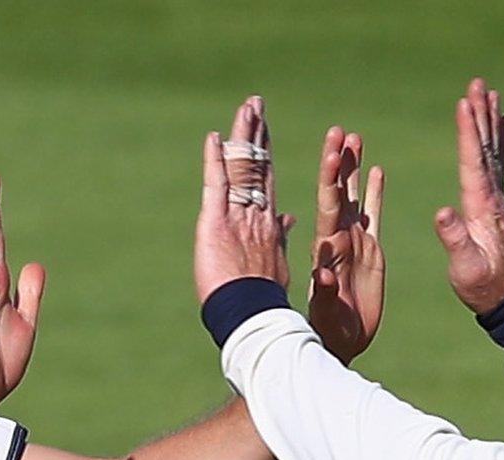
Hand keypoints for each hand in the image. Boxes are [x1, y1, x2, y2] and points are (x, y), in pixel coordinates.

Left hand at [194, 95, 293, 302]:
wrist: (252, 313)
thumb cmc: (262, 298)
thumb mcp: (274, 261)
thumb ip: (279, 235)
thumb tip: (288, 218)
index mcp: (267, 223)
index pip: (264, 179)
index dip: (263, 151)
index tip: (264, 127)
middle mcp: (256, 213)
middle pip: (257, 164)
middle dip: (257, 132)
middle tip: (255, 103)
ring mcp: (239, 215)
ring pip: (242, 166)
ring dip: (243, 135)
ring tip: (247, 107)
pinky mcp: (217, 222)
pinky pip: (217, 184)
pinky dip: (214, 160)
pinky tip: (215, 138)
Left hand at [307, 126, 384, 363]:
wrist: (342, 342)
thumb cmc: (329, 331)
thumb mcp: (325, 313)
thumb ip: (323, 292)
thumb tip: (321, 273)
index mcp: (326, 248)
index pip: (327, 204)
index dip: (328, 177)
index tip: (329, 149)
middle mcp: (338, 238)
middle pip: (337, 191)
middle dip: (337, 161)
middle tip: (338, 130)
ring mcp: (354, 241)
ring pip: (354, 196)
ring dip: (352, 169)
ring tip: (353, 137)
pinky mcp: (371, 250)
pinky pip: (372, 214)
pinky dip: (374, 192)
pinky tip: (375, 169)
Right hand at [433, 78, 503, 314]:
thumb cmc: (485, 287)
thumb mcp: (465, 268)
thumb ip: (454, 239)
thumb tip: (443, 211)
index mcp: (481, 208)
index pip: (472, 162)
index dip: (468, 132)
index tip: (464, 103)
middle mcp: (492, 198)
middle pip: (486, 148)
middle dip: (480, 115)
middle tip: (478, 84)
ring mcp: (497, 201)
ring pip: (493, 152)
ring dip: (490, 122)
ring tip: (489, 94)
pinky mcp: (497, 207)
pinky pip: (498, 165)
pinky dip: (498, 142)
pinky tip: (501, 127)